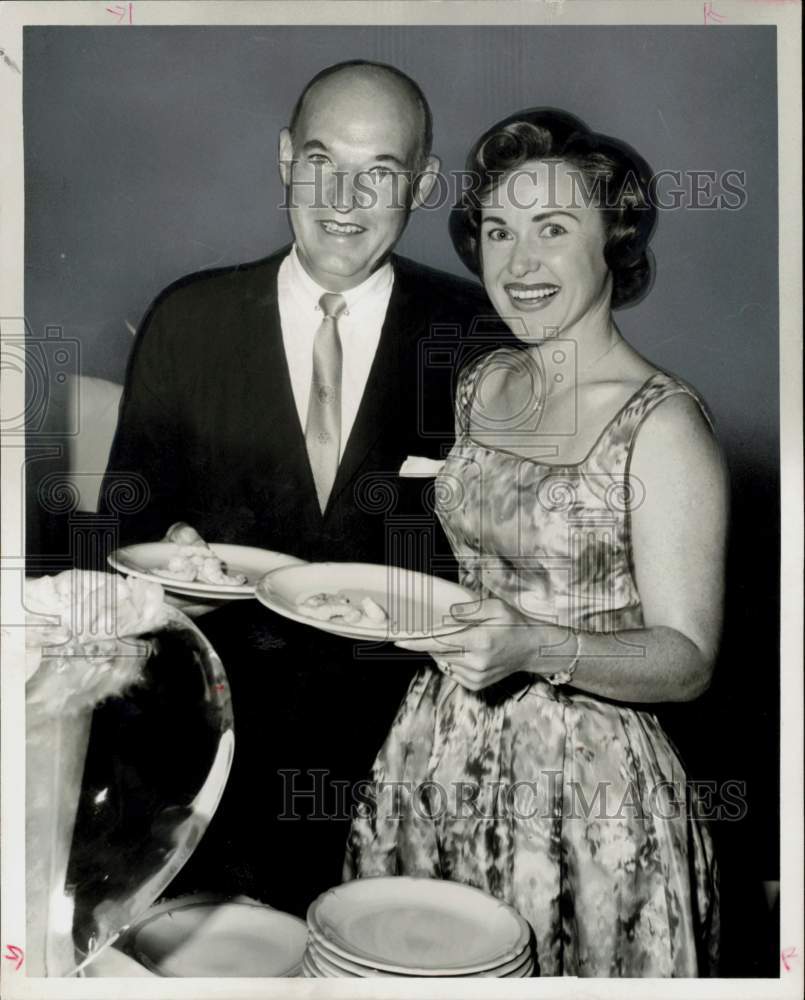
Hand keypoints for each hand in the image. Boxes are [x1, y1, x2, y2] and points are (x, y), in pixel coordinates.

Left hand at [395, 598, 545, 691]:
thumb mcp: (495, 607)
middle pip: (440, 652)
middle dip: (433, 641)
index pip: (440, 642)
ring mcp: (476, 677)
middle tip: (439, 629)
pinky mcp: (475, 685)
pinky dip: (453, 661)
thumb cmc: (513, 624)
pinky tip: (468, 652)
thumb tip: (449, 614)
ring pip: (445, 662)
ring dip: (444, 651)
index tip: (399, 640)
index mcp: (480, 641)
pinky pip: (452, 671)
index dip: (418, 642)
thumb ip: (471, 609)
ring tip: (463, 639)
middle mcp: (476, 662)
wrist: (532, 649)